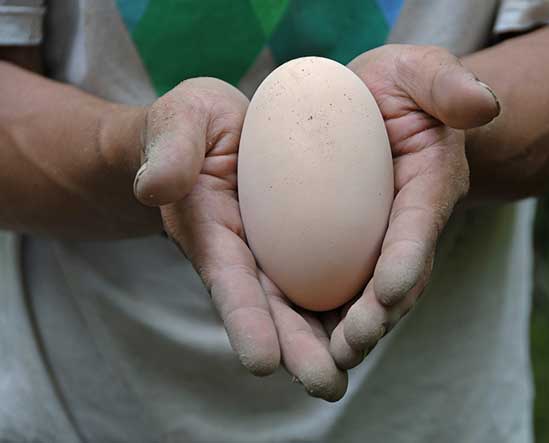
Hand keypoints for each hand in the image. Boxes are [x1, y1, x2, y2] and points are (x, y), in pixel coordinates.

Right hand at [134, 78, 346, 400]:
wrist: (219, 133)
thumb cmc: (194, 126)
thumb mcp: (181, 122)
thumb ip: (170, 151)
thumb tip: (155, 186)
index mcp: (209, 230)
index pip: (226, 279)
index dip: (244, 319)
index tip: (260, 361)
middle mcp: (242, 255)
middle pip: (269, 309)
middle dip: (295, 348)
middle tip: (326, 383)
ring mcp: (272, 255)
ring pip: (301, 304)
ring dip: (325, 339)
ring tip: (350, 371)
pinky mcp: (300, 245)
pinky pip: (327, 275)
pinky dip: (348, 301)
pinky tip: (377, 320)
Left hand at [327, 45, 500, 368]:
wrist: (374, 113)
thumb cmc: (397, 90)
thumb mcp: (418, 72)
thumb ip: (445, 82)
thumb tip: (482, 105)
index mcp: (428, 182)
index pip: (421, 222)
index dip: (409, 256)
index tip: (392, 289)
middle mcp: (407, 224)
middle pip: (397, 276)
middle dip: (378, 314)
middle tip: (352, 343)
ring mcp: (379, 245)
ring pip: (369, 297)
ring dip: (350, 332)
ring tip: (325, 362)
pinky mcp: (348, 253)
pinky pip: (337, 289)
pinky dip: (320, 318)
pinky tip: (297, 343)